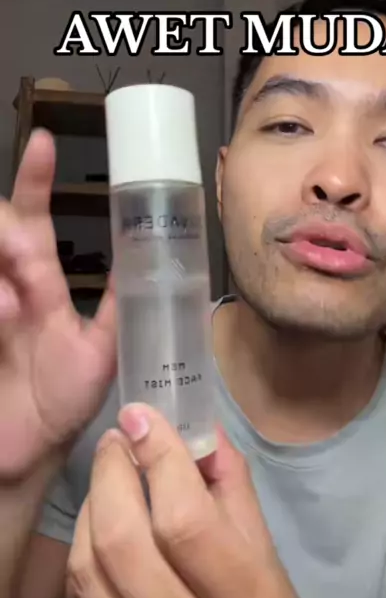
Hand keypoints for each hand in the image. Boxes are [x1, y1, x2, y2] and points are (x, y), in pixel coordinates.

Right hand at [0, 129, 116, 480]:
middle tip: (20, 249)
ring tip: (9, 312)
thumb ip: (119, 306)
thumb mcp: (101, 350)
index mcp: (39, 286)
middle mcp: (5, 290)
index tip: (43, 142)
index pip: (33, 221)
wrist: (29, 455)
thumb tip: (159, 264)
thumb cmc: (63, 400)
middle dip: (2, 230)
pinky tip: (1, 322)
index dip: (35, 181)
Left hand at [67, 406, 324, 597]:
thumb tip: (202, 432)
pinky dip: (84, 549)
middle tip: (118, 438)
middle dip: (112, 476)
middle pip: (125, 547)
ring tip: (109, 475)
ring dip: (91, 509)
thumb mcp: (279, 580)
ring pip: (90, 575)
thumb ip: (239, 503)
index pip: (188, 524)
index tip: (142, 416)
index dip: (159, 459)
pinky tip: (101, 524)